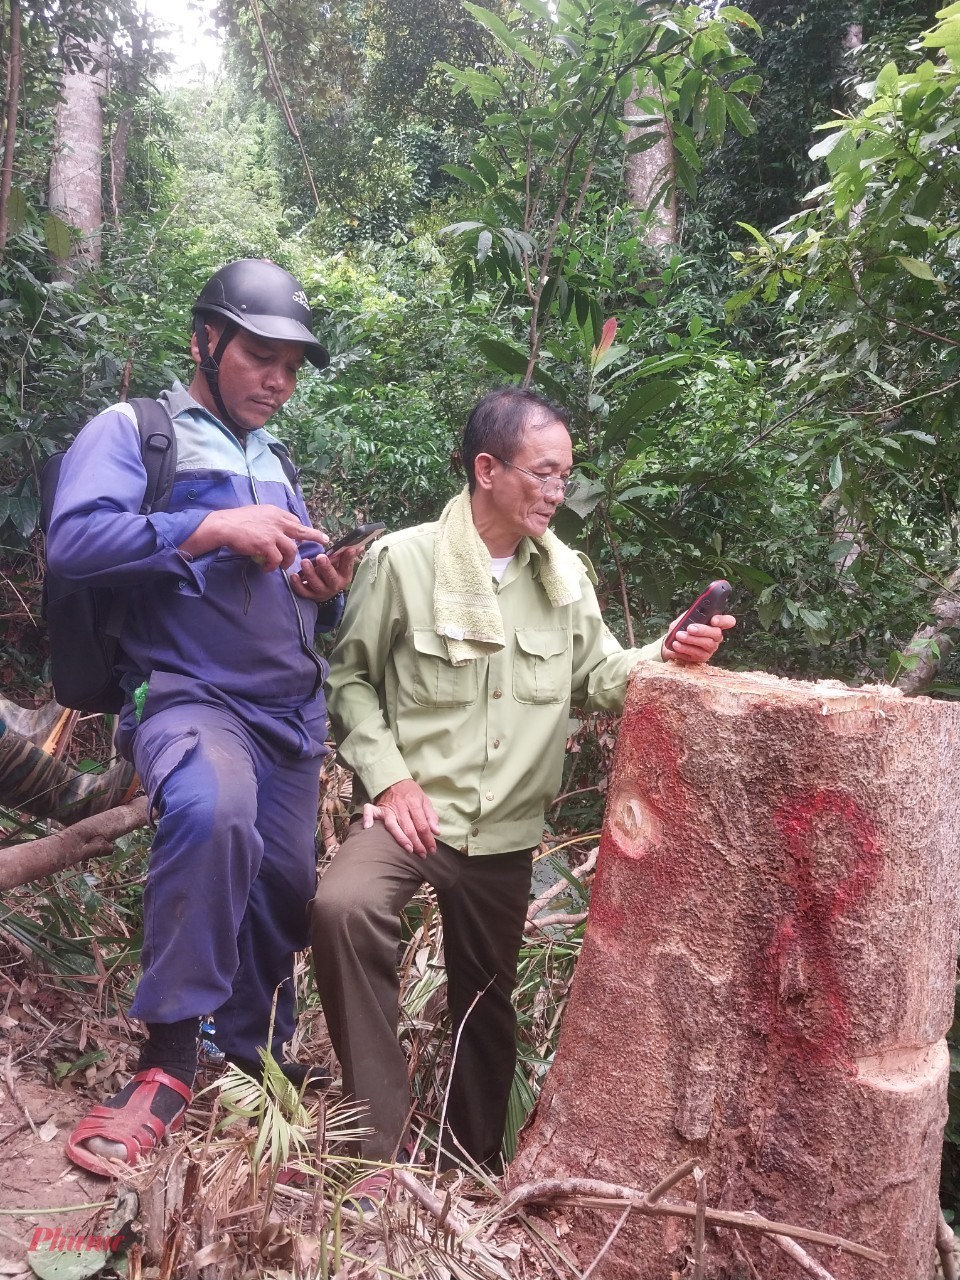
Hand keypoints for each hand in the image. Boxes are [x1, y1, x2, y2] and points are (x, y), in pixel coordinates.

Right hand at [180, 504, 327, 571]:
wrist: (224, 526)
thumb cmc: (237, 520)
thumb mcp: (257, 513)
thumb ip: (269, 520)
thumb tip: (275, 529)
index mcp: (275, 512)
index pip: (294, 520)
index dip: (300, 529)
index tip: (306, 534)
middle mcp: (278, 521)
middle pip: (301, 530)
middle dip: (315, 536)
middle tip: (324, 541)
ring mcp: (273, 534)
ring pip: (291, 550)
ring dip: (288, 561)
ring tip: (282, 567)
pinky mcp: (267, 545)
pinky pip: (276, 560)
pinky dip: (273, 566)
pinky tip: (267, 569)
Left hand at [289, 545, 361, 602]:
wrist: (326, 591)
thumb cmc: (334, 573)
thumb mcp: (341, 566)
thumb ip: (347, 555)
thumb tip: (358, 545)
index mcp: (344, 576)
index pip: (347, 566)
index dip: (348, 558)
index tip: (349, 549)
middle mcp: (334, 585)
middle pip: (331, 578)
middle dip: (326, 567)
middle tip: (320, 556)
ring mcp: (322, 592)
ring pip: (316, 584)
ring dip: (310, 574)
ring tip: (304, 562)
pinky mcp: (311, 596)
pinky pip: (304, 592)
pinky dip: (298, 585)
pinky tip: (294, 576)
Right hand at [363, 779, 439, 856]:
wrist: (395, 779)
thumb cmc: (411, 792)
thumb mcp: (425, 800)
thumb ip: (431, 816)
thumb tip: (436, 832)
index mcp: (414, 804)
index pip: (423, 825)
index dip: (428, 839)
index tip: (432, 849)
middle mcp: (401, 807)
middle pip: (409, 828)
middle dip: (417, 844)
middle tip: (423, 855)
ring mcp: (388, 808)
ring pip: (393, 826)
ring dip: (401, 839)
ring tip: (409, 850)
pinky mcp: (378, 808)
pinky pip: (369, 811)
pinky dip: (367, 818)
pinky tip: (368, 827)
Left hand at [662, 613, 735, 663]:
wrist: (671, 643)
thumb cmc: (680, 628)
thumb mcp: (683, 619)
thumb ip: (688, 616)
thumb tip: (691, 615)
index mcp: (714, 624)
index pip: (728, 621)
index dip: (723, 620)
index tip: (713, 620)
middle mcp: (716, 636)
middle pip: (717, 633)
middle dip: (702, 630)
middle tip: (689, 628)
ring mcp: (711, 648)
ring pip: (707, 644)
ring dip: (691, 639)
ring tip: (678, 635)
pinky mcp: (703, 657)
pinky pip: (697, 654)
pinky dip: (685, 648)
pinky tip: (676, 644)